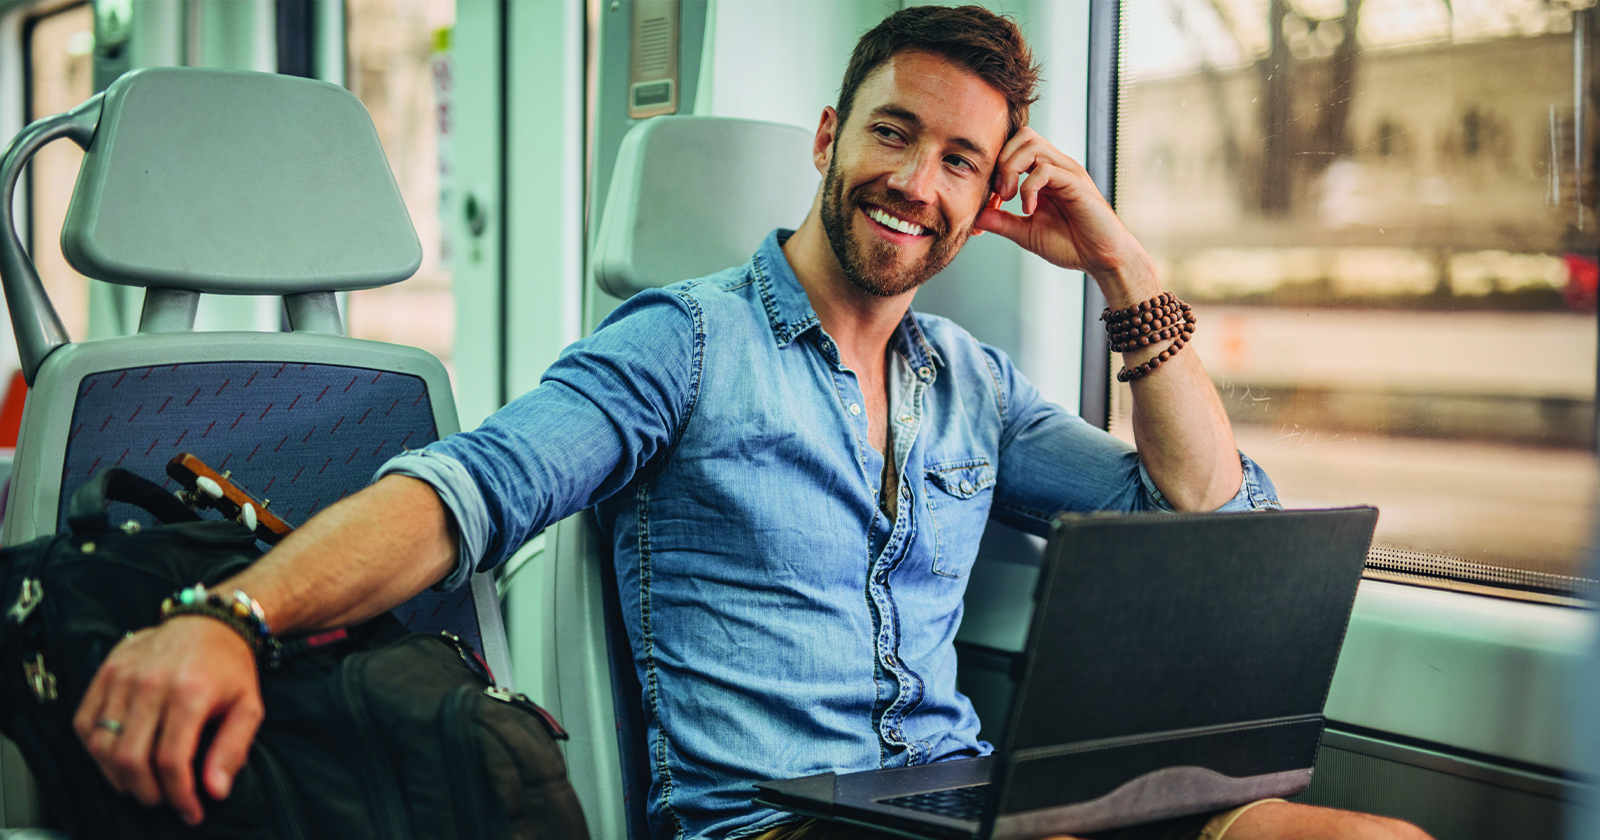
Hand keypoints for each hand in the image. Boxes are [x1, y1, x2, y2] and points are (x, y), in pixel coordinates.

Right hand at [72, 616, 262, 825]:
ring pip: (103, 747)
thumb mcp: (248, 706)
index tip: (190, 812)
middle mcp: (150, 684)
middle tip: (165, 800)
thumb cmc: (229, 666)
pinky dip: (97, 751)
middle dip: (148, 793)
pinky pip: (85, 724)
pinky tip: (120, 758)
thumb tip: (215, 791)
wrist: (209, 621)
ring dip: (119, 778)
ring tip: (143, 784)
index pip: (171, 762)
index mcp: (189, 693)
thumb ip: (233, 749)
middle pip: (131, 760)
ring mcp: (122, 677)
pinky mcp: (105, 673)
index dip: (179, 796)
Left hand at [974, 128, 1157, 304]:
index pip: (1015, 148)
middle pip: (1022, 137)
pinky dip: (1029, 188)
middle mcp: (1056, 167)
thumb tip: (976, 217)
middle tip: (999, 194)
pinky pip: (1046, 170)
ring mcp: (1067, 173)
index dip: (996, 169)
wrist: (1102, 258)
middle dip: (1001, 161)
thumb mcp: (1026, 234)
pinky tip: (1029, 209)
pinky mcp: (1077, 184)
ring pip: (1032, 145)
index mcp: (1044, 174)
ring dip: (1012, 169)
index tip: (991, 200)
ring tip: (1010, 198)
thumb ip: (1002, 222)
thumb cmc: (1072, 245)